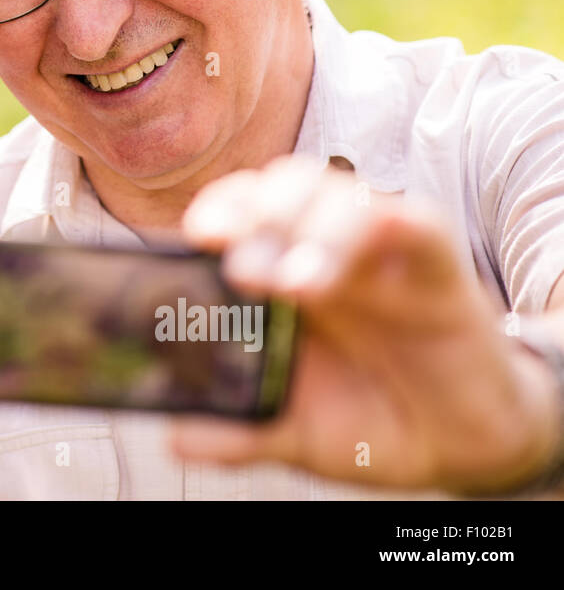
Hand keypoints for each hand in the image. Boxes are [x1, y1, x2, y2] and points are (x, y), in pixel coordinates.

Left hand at [171, 155, 559, 494]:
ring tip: (291, 284)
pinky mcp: (437, 269)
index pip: (240, 210)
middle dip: (255, 213)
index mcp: (278, 273)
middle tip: (242, 268)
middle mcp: (324, 250)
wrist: (456, 448)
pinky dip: (383, 226)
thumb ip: (238, 431)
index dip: (218, 211)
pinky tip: (357, 262)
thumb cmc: (366, 418)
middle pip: (285, 187)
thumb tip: (178, 439)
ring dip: (310, 227)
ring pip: (342, 195)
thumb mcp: (295, 431)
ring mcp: (380, 254)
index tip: (198, 238)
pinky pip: (415, 223)